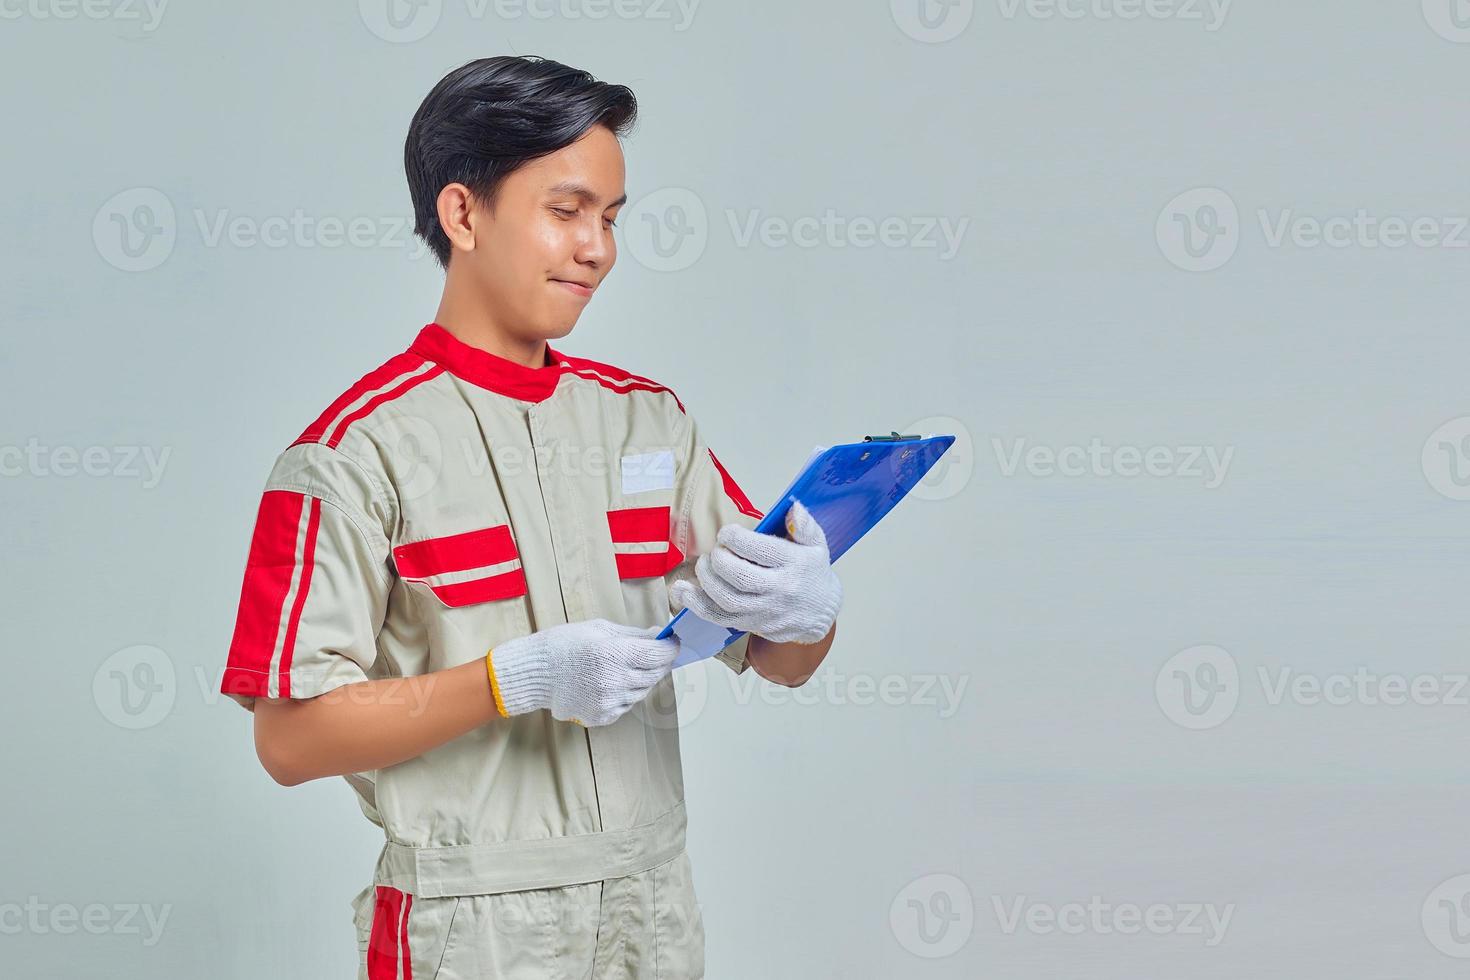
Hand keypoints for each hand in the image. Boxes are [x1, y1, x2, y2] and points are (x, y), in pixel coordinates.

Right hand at [486, 619, 679, 726]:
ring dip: (642, 678)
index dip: (671, 648)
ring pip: (643, 691)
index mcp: (614, 654)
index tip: (673, 643)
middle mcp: (614, 681)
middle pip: (655, 674)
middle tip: (655, 653)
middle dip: (660, 662)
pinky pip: (626, 705)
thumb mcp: (600, 629)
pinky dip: (625, 694)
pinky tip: (609, 682)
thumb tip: (660, 636)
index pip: (659, 654)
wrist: (534, 673)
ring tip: (624, 667)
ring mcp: (609, 702)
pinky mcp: (602, 717)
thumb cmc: (565, 645)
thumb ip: (634, 635)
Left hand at [668, 499, 841, 643]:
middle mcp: (780, 590)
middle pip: (741, 577)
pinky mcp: (753, 625)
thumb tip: (794, 509)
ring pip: (728, 600)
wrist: (821, 613)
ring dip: (706, 580)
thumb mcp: (817, 544)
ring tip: (703, 565)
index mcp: (795, 564)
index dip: (735, 538)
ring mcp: (766, 611)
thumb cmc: (813, 573)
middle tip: (715, 551)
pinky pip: (720, 618)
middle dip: (719, 560)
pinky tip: (683, 591)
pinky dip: (698, 605)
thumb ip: (804, 526)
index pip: (761, 551)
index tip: (727, 533)